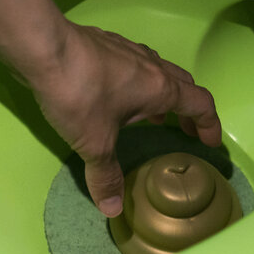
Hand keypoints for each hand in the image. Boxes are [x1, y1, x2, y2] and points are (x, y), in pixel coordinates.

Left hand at [27, 20, 221, 216]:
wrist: (43, 48)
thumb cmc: (79, 94)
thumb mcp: (95, 143)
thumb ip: (106, 175)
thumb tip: (113, 209)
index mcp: (160, 89)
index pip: (200, 104)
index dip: (209, 125)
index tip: (209, 142)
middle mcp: (151, 66)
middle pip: (184, 85)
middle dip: (189, 110)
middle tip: (184, 131)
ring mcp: (128, 50)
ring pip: (158, 71)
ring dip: (163, 94)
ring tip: (153, 115)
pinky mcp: (105, 44)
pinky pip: (134, 64)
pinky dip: (138, 82)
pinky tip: (116, 94)